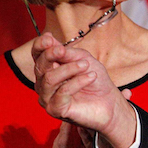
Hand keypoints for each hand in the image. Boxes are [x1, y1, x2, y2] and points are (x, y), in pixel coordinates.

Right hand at [31, 33, 136, 147]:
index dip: (39, 46)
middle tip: (63, 50)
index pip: (37, 55)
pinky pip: (62, 92)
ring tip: (86, 65)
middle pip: (39, 66)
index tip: (49, 38)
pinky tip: (91, 77)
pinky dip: (78, 82)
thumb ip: (67, 52)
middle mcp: (44, 83)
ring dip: (69, 69)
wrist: (110, 102)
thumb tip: (49, 39)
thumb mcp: (84, 60)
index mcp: (49, 68)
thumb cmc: (96, 80)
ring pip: (49, 79)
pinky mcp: (55, 109)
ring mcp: (48, 97)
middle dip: (51, 55)